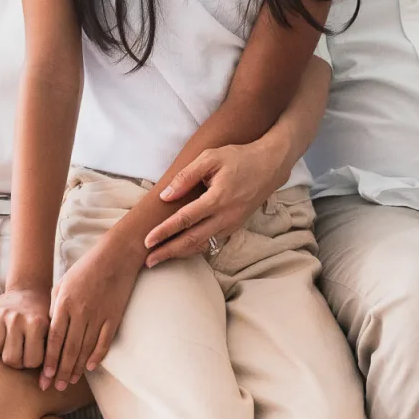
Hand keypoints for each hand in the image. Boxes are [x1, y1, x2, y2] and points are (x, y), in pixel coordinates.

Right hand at [0, 287, 51, 368]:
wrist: (30, 290)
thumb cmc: (42, 317)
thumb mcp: (51, 333)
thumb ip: (51, 358)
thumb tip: (44, 387)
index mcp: (36, 323)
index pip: (31, 362)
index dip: (33, 361)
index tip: (35, 352)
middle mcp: (17, 318)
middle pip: (10, 359)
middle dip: (16, 359)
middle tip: (21, 348)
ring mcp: (0, 313)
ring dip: (1, 347)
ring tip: (9, 339)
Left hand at [43, 233, 140, 391]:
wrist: (117, 255)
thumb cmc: (87, 266)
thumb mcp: (64, 281)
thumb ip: (55, 304)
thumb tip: (50, 327)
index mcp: (65, 303)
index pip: (53, 339)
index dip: (48, 360)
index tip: (43, 377)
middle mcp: (81, 312)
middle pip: (69, 349)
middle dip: (60, 371)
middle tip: (54, 387)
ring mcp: (99, 315)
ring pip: (85, 349)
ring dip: (76, 368)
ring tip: (68, 381)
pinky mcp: (114, 316)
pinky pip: (104, 342)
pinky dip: (97, 356)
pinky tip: (89, 367)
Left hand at [145, 140, 286, 266]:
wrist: (270, 166)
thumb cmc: (239, 158)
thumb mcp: (211, 157)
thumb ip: (186, 176)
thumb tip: (165, 196)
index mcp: (218, 198)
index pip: (185, 219)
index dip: (165, 231)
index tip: (147, 241)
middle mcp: (226, 216)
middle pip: (192, 240)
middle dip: (168, 252)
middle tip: (148, 261)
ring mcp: (232, 224)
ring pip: (202, 244)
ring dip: (180, 253)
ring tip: (160, 258)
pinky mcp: (235, 226)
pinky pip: (212, 241)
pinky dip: (195, 247)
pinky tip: (181, 249)